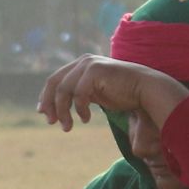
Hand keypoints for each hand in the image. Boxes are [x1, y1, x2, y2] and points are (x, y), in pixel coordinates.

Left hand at [36, 55, 188, 132]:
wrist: (144, 90)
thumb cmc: (122, 94)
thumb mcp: (95, 94)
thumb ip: (78, 96)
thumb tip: (59, 107)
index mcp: (81, 65)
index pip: (55, 79)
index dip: (46, 97)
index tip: (43, 114)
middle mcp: (83, 62)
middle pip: (54, 83)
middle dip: (50, 104)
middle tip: (51, 122)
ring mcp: (89, 64)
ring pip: (64, 90)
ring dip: (63, 111)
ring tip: (68, 126)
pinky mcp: (95, 71)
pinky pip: (79, 93)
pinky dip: (80, 108)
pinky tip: (86, 119)